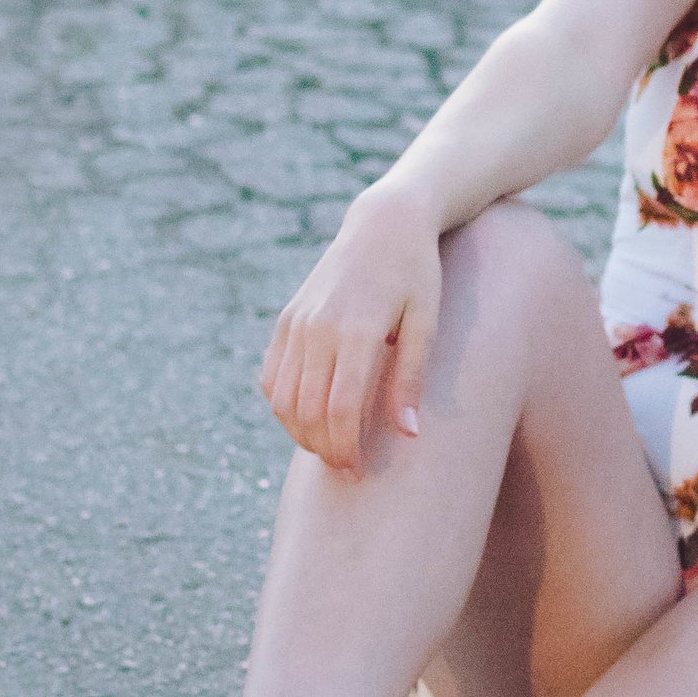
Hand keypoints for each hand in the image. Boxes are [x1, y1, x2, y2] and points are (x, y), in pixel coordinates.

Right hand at [260, 193, 442, 475]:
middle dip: (322, 448)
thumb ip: (411, 378)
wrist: (384, 224)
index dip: (345, 448)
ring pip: (282, 399)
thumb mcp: (426, 321)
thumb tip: (406, 434)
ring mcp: (296, 322)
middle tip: (345, 468)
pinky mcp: (286, 319)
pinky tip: (306, 417)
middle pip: (306, 410)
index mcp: (355, 329)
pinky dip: (282, 406)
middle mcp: (317, 327)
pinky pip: (271, 377)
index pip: (339, 409)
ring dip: (299, 433)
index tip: (358, 472)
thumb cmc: (416, 273)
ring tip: (328, 447)